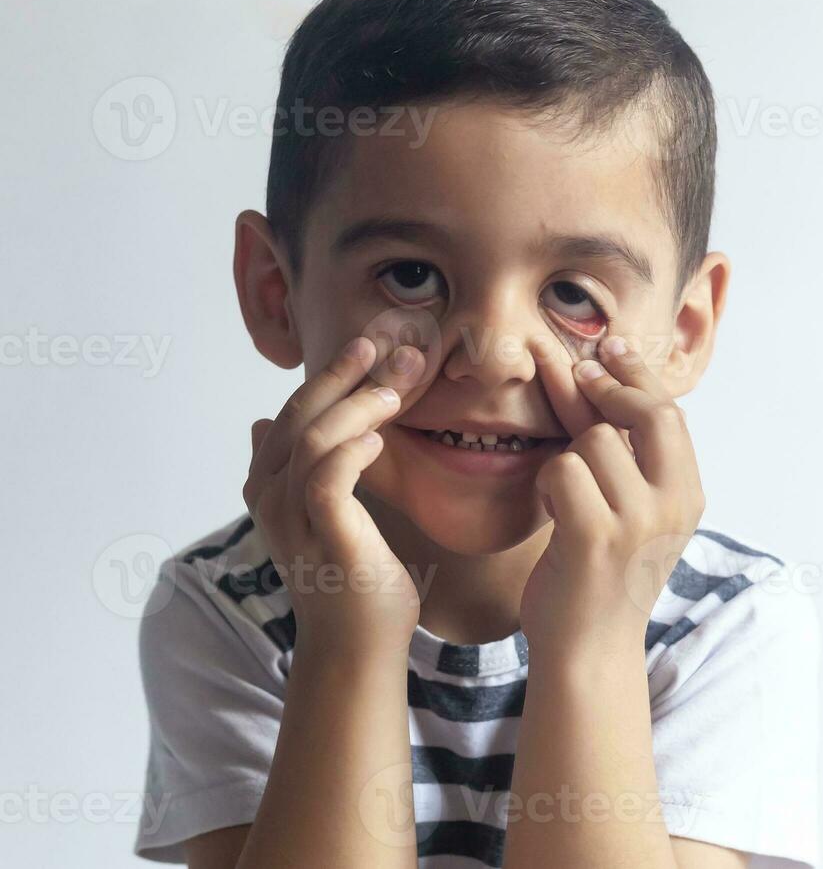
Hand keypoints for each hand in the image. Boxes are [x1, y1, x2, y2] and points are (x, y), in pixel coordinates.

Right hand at [242, 335, 426, 656]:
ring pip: (313, 440)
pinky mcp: (324, 539)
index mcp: (270, 484)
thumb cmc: (353, 575)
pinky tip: (381, 438)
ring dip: (356, 406)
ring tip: (395, 389)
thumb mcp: (327, 511)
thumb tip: (262, 423)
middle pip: (299, 416)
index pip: (295, 411)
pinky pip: (326, 480)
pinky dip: (352, 451)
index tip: (371, 344)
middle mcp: (270, 497)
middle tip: (386, 343)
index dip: (330, 374)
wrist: (360, 644)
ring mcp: (292, 519)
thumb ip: (301, 468)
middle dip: (343, 374)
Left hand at [523, 335, 705, 659]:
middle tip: (579, 370)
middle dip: (610, 386)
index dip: (637, 375)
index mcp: (689, 496)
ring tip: (564, 493)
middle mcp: (674, 506)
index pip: (670, 413)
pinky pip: (563, 470)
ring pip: (594, 441)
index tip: (609, 347)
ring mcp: (639, 522)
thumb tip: (587, 371)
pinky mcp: (596, 537)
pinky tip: (551, 510)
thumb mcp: (626, 509)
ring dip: (567, 455)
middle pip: (648, 412)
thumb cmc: (599, 577)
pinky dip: (548, 483)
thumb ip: (616, 448)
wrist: (588, 652)